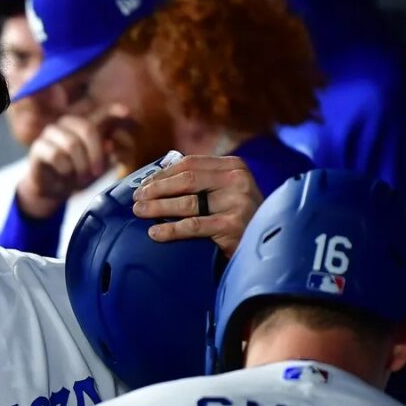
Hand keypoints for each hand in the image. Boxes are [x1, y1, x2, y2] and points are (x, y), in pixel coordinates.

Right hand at [16, 113, 125, 218]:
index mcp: (84, 126)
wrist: (52, 190)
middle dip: (96, 154)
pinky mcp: (38, 147)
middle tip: (97, 172)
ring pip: (72, 144)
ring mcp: (51, 133)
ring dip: (80, 165)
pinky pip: (56, 155)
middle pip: (87, 129)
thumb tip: (109, 145)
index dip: (114, 112)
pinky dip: (65, 169)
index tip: (128, 113)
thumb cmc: (77, 175)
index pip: (101, 114)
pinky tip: (64, 174)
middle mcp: (67, 124)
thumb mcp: (97, 168)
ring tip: (80, 178)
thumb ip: (105, 156)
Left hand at [131, 155, 261, 256]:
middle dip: (156, 190)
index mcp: (233, 166)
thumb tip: (155, 181)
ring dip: (157, 208)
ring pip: (187, 203)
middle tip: (136, 199)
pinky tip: (155, 233)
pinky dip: (170, 230)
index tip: (142, 184)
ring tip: (139, 212)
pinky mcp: (233, 225)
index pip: (190, 164)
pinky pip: (193, 226)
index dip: (162, 174)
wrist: (269, 242)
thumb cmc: (238, 216)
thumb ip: (202, 181)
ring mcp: (237, 202)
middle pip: (186, 180)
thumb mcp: (227, 191)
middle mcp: (237, 180)